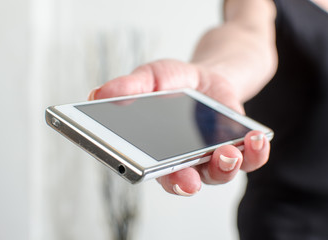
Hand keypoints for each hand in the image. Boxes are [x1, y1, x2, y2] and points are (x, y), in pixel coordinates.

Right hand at [89, 59, 269, 195]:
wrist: (207, 76)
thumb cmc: (175, 81)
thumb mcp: (151, 76)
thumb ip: (130, 86)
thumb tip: (97, 94)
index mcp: (157, 149)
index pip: (148, 167)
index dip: (145, 173)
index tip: (142, 171)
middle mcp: (183, 159)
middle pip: (184, 181)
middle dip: (186, 183)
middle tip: (189, 180)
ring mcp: (210, 156)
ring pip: (218, 174)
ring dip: (224, 167)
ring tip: (226, 152)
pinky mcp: (237, 147)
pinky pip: (249, 159)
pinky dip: (255, 153)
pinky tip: (256, 138)